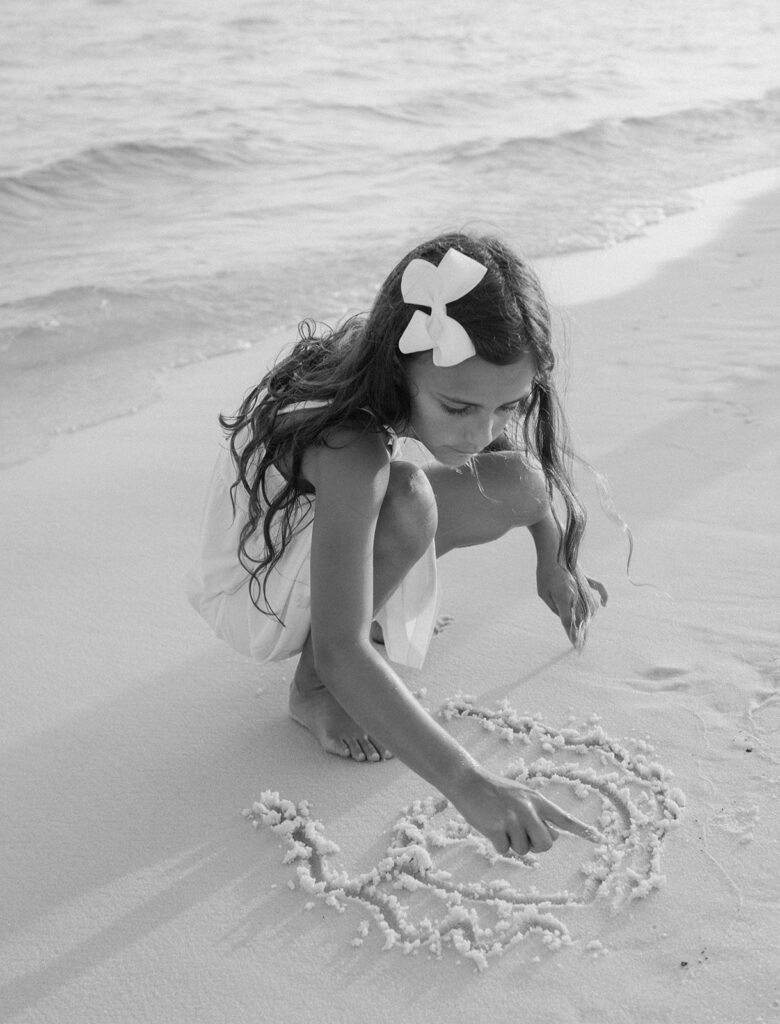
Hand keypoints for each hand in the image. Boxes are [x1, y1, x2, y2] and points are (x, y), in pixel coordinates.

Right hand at [453, 767, 600, 855]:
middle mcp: (528, 809)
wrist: (468, 781)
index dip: (582, 831)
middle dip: (536, 845)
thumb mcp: (521, 796)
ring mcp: (512, 818)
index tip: (600, 839)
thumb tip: (551, 838)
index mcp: (537, 800)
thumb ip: (537, 814)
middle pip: (546, 844)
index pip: (564, 819)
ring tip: (501, 824)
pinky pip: (505, 850)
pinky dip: (497, 844)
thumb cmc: (495, 791)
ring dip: (513, 844)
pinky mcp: (496, 828)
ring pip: (524, 850)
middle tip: (521, 835)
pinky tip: (490, 827)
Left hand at [537, 560, 607, 645]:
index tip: (575, 645)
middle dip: (581, 630)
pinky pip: (599, 588)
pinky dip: (603, 596)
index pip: (568, 621)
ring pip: (591, 606)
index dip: (571, 634)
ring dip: (589, 617)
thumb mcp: (543, 594)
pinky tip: (604, 604)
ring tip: (586, 627)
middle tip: (582, 642)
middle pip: (581, 617)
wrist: (552, 553)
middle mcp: (575, 595)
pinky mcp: (585, 579)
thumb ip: (553, 607)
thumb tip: (563, 615)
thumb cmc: (544, 574)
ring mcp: (582, 587)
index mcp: (563, 600)